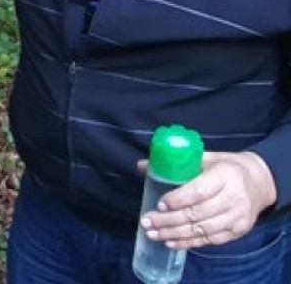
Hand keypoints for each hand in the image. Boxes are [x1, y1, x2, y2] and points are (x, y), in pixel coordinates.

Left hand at [139, 151, 276, 249]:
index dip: (178, 200)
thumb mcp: (204, 158)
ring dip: (175, 234)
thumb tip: (142, 166)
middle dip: (169, 220)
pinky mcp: (238, 231)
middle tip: (147, 221)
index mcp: (225, 175)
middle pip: (198, 213)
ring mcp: (237, 217)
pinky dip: (189, 243)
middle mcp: (234, 198)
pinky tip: (171, 243)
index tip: (159, 204)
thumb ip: (175, 162)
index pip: (199, 191)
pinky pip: (211, 240)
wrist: (260, 182)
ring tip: (153, 234)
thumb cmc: (225, 167)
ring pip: (202, 229)